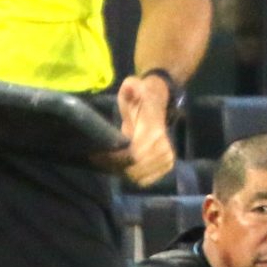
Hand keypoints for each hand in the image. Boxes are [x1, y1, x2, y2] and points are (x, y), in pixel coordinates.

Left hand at [109, 71, 177, 186]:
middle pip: (135, 169)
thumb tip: (131, 87)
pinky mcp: (167, 165)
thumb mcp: (134, 86)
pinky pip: (146, 180)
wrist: (159, 103)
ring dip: (122, 172)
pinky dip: (133, 176)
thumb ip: (131, 88)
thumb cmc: (141, 97)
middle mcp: (164, 147)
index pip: (134, 155)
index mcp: (154, 131)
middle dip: (116, 167)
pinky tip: (123, 166)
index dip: (115, 159)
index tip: (98, 155)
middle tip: (100, 159)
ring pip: (139, 177)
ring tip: (110, 161)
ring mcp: (167, 158)